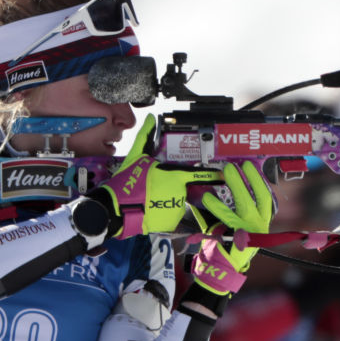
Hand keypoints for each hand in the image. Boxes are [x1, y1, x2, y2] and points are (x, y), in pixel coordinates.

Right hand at [93, 114, 221, 237]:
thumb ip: (146, 136)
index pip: (199, 175)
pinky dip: (165, 213)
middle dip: (173, 189)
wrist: (117, 209)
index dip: (212, 176)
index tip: (222, 176)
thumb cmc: (127, 182)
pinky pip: (172, 216)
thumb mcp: (136, 156)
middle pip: (183, 189)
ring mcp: (177, 209)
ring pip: (178, 203)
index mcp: (175, 176)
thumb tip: (150, 118)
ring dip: (168, 201)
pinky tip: (152, 210)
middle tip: (154, 190)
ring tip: (150, 200)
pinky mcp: (171, 222)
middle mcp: (180, 192)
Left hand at [191, 162, 273, 294]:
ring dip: (236, 186)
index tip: (250, 167)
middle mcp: (260, 226)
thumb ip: (232, 211)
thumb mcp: (236, 227)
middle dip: (249, 179)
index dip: (259, 181)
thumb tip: (220, 187)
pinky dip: (216, 206)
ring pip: (245, 204)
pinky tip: (207, 197)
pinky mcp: (236, 237)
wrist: (222, 269)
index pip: (265, 198)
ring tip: (226, 173)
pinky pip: (226, 217)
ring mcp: (249, 232)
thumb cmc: (228, 246)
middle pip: (259, 198)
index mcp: (261, 222)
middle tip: (236, 166)